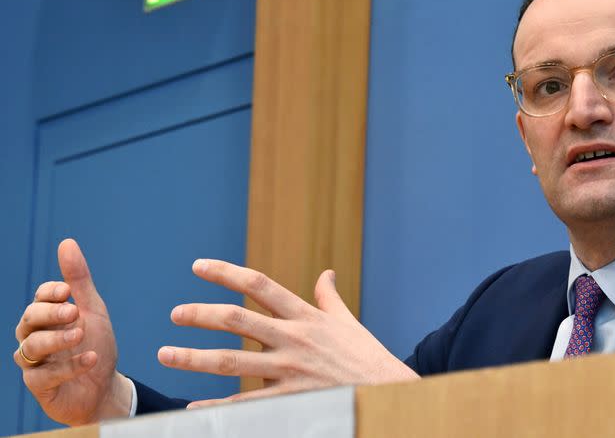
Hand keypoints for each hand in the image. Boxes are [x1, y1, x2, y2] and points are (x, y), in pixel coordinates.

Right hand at [13, 239, 131, 424]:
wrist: (104, 386)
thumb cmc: (95, 344)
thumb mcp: (92, 310)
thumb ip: (79, 281)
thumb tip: (67, 242)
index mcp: (48, 316)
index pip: (40, 297)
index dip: (50, 292)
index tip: (66, 291)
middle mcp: (35, 336)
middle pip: (29, 319)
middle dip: (50, 314)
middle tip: (74, 312)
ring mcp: (35, 363)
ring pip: (30, 347)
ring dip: (57, 339)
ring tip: (81, 335)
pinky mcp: (39, 387)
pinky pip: (44, 376)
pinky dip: (69, 367)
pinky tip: (90, 358)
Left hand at [158, 260, 419, 406]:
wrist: (387, 390)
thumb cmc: (365, 355)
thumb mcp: (346, 321)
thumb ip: (329, 297)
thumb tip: (326, 273)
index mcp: (304, 315)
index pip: (258, 285)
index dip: (225, 273)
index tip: (198, 266)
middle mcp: (293, 338)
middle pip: (237, 320)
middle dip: (201, 315)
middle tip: (174, 314)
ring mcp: (289, 370)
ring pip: (233, 362)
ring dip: (194, 357)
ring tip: (165, 355)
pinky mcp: (290, 398)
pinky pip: (246, 404)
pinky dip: (217, 407)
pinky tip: (194, 408)